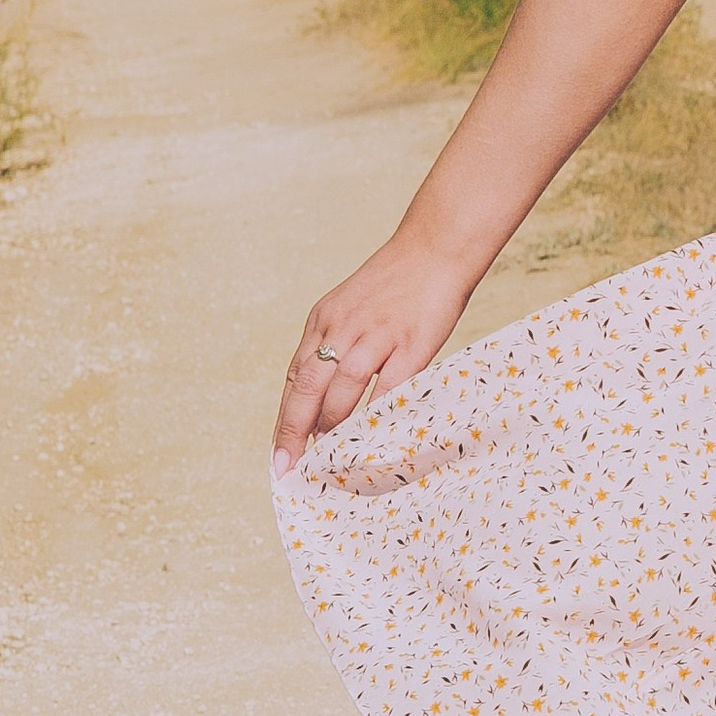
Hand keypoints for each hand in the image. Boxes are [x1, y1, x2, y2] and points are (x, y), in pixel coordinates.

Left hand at [274, 234, 474, 468]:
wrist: (436, 249)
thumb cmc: (398, 283)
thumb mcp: (351, 307)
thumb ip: (337, 345)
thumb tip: (328, 398)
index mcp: (323, 320)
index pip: (294, 377)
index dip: (285, 418)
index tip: (279, 452)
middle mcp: (341, 328)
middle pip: (307, 387)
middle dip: (294, 432)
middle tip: (288, 466)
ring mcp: (375, 336)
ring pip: (341, 390)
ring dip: (332, 427)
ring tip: (328, 456)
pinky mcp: (410, 344)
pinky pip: (388, 389)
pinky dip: (376, 416)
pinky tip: (371, 439)